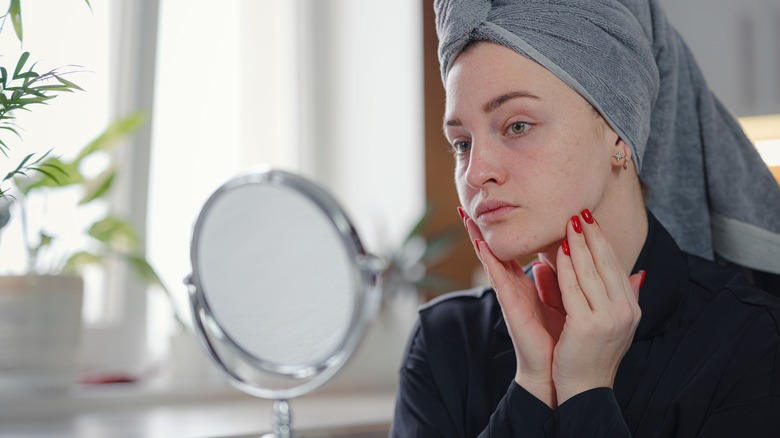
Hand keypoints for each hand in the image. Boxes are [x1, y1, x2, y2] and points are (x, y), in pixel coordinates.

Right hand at [459, 207, 564, 407]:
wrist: (561, 370)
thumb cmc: (564, 338)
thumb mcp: (570, 299)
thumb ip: (565, 278)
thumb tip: (565, 256)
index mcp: (529, 283)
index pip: (516, 250)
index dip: (505, 230)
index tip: (496, 207)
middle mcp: (516, 285)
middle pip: (497, 249)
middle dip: (480, 228)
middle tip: (467, 204)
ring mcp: (511, 294)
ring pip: (491, 258)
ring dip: (476, 236)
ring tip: (464, 214)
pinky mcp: (511, 304)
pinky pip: (498, 277)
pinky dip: (488, 259)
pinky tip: (479, 242)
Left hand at [551, 210, 642, 403]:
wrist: (585, 387)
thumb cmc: (593, 352)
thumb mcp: (615, 322)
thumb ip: (625, 296)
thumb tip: (638, 274)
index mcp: (631, 307)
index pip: (616, 266)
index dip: (604, 241)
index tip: (592, 221)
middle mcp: (625, 311)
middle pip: (607, 264)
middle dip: (593, 235)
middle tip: (581, 212)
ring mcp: (608, 318)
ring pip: (591, 272)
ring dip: (579, 245)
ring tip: (570, 224)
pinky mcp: (587, 325)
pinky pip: (574, 289)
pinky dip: (566, 269)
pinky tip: (560, 252)